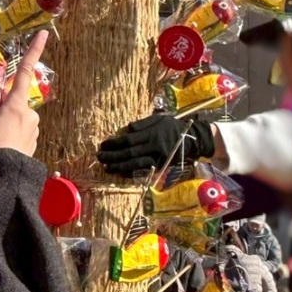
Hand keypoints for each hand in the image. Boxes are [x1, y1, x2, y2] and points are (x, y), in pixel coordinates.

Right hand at [0, 31, 47, 156]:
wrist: (0, 181)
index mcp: (17, 105)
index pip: (24, 73)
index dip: (33, 52)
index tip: (45, 34)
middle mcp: (30, 114)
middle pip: (14, 100)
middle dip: (1, 107)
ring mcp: (33, 129)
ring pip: (16, 116)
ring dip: (4, 122)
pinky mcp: (33, 142)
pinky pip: (19, 130)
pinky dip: (9, 134)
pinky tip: (1, 147)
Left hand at [97, 115, 215, 176]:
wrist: (193, 138)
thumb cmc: (172, 126)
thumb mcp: (159, 118)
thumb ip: (143, 124)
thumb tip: (126, 129)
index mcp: (151, 133)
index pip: (128, 139)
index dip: (114, 143)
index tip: (102, 144)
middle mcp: (154, 146)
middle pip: (129, 153)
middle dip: (112, 156)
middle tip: (99, 157)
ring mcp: (157, 157)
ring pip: (135, 164)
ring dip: (119, 166)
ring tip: (106, 167)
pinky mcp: (161, 165)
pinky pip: (143, 170)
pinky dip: (131, 172)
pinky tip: (120, 173)